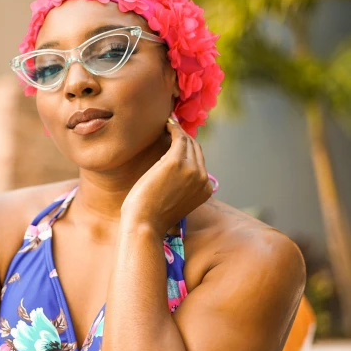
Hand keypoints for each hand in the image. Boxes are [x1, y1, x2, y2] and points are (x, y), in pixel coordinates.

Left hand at [121, 116, 212, 237]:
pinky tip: (165, 125)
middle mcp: (202, 178)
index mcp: (206, 190)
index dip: (190, 150)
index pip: (200, 162)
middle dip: (185, 138)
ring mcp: (191, 169)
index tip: (179, 140)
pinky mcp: (176, 162)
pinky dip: (173, 128)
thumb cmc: (152, 217)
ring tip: (167, 125)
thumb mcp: (174, 202)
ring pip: (188, 142)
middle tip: (172, 128)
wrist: (145, 225)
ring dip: (178, 131)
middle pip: (196, 150)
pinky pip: (178, 137)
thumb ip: (181, 188)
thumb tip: (173, 175)